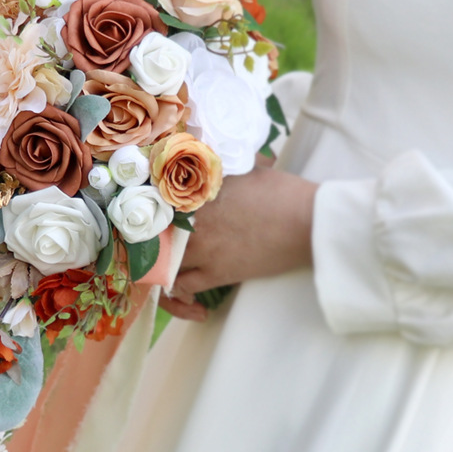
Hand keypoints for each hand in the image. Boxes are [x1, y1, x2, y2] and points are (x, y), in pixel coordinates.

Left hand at [159, 166, 317, 319]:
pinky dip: (178, 298)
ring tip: (166, 269)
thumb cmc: (282, 191)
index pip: (151, 198)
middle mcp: (190, 219)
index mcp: (194, 190)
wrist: (308, 222)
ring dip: (159, 265)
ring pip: (160, 261)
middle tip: (149, 243)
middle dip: (147, 237)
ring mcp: (200, 248)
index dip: (144, 208)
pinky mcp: (215, 273)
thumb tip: (214, 153)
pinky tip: (187, 299)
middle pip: (149, 231)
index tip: (145, 213)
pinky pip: (179, 289)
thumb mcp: (246, 167)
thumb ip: (222, 163)